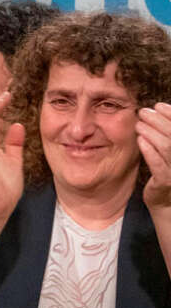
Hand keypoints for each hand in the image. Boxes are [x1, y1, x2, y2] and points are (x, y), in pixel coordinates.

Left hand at [138, 102, 170, 218]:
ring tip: (139, 125)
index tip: (158, 106)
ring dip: (151, 132)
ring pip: (167, 146)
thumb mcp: (169, 151)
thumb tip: (158, 110)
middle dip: (158, 120)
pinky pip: (157, 163)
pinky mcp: (165, 181)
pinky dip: (148, 149)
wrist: (166, 202)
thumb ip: (167, 133)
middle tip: (143, 112)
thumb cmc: (166, 170)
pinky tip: (140, 140)